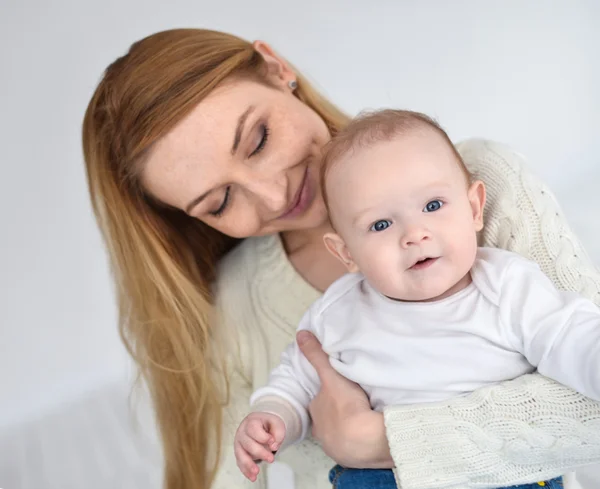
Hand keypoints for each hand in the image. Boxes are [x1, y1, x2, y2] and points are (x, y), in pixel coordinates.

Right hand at [234, 412, 285, 480]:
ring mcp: (239, 442)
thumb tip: (273, 447)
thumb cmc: (268, 424)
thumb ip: (277, 433)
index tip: (272, 441)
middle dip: (260, 453)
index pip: (253, 428)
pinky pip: (240, 462)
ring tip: (256, 472)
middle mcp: (242, 432)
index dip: (262, 437)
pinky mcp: (239, 452)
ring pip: (241, 454)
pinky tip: (252, 477)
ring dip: (248, 464)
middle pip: (248, 443)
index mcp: (251, 421)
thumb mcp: (276, 423)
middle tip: (271, 459)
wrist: (260, 424)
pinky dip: (246, 471)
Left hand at [297, 330, 393, 468]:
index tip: (339, 392)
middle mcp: (322, 433)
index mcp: (316, 413)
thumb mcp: (330, 375)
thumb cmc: (345, 406)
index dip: (327, 396)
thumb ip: (316, 355)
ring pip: (340, 434)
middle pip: (328, 420)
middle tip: (353, 404)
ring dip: (350, 427)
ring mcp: (336, 448)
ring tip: (363, 419)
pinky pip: (355, 448)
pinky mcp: (352, 458)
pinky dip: (360, 441)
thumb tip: (300, 335)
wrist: (364, 438)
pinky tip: (369, 434)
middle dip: (338, 413)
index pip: (319, 403)